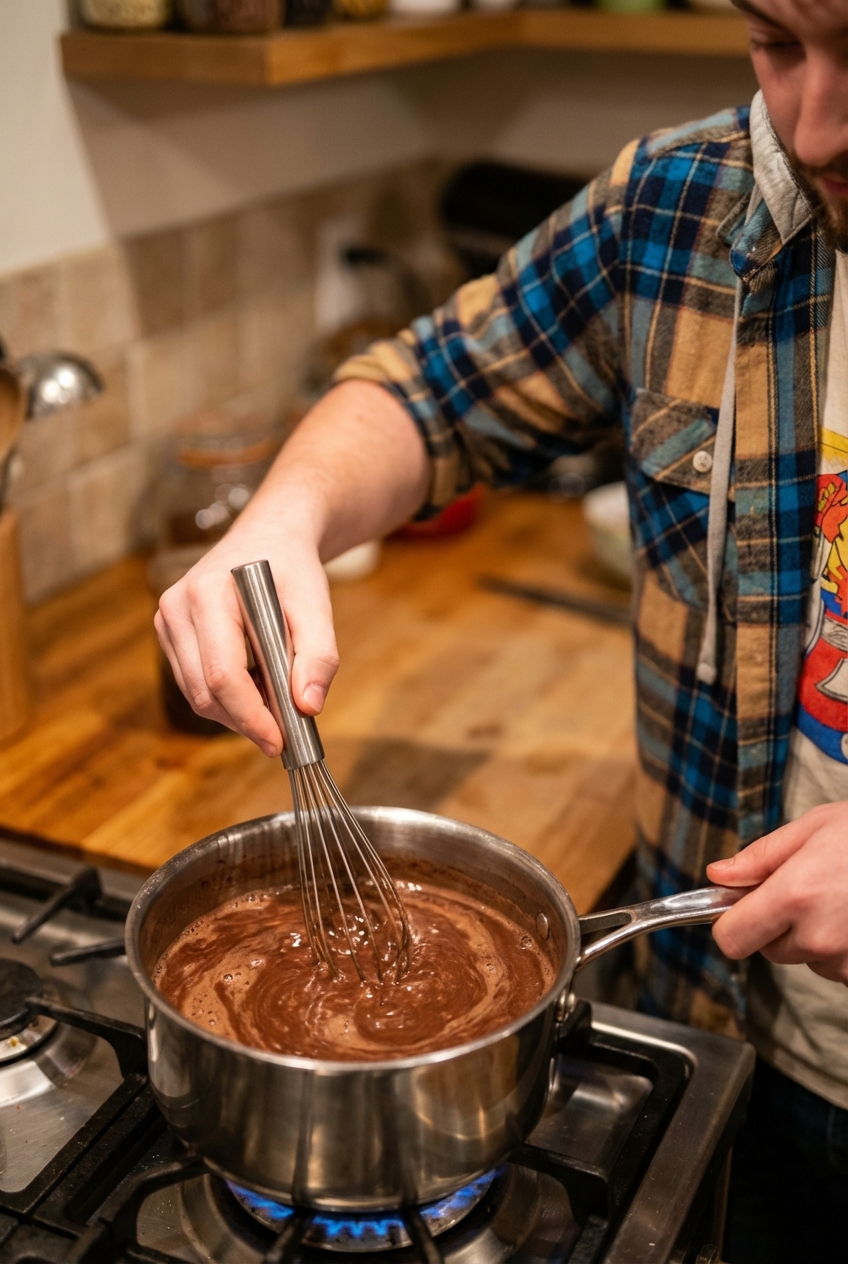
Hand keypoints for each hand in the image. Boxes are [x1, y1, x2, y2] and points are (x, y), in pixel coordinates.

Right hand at [155, 526, 337, 758]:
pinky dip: (225, 697)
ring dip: (236, 712)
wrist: (270, 538)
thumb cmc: (292, 569)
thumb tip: (307, 707)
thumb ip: (318, 656)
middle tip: (284, 732)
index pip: (223, 674)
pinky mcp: (169, 632)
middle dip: (245, 720)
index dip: (252, 716)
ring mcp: (166, 620)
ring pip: (196, 694)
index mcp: (209, 593)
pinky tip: (255, 685)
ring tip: (274, 700)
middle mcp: (176, 606)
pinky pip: (193, 683)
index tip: (280, 742)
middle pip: (204, 692)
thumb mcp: (316, 606)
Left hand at [707, 801, 847, 984]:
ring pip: (809, 959)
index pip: (732, 939)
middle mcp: (820, 937)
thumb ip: (761, 857)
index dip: (731, 923)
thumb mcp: (814, 828)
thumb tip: (719, 875)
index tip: (739, 909)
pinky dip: (845, 947)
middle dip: (779, 924)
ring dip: (817, 936)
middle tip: (810, 889)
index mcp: (796, 896)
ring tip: (846, 898)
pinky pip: (840, 967)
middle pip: (770, 949)